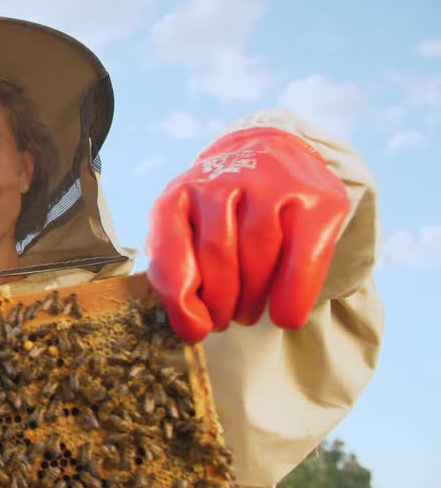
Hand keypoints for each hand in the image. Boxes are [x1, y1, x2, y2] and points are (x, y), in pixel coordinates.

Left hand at [145, 127, 349, 342]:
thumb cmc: (220, 213)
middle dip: (219, 302)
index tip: (196, 329)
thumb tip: (193, 328)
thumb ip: (176, 273)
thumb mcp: (185, 231)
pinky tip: (285, 316)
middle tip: (223, 321)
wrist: (274, 158)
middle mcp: (223, 182)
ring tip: (246, 314)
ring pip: (258, 256)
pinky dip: (293, 295)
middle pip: (217, 254)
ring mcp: (272, 185)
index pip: (170, 245)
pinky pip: (304, 257)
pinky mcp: (317, 199)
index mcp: (180, 193)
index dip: (179, 296)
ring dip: (251, 300)